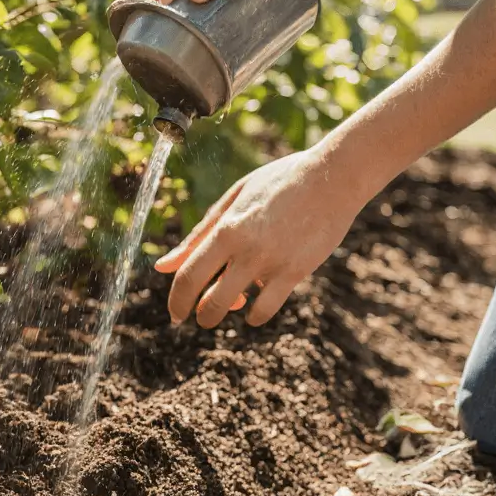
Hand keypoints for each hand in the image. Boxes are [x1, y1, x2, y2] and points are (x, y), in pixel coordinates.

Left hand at [153, 148, 365, 327]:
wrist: (331, 178)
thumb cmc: (278, 183)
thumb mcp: (233, 200)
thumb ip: (199, 235)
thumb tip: (163, 266)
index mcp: (226, 227)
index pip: (188, 274)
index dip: (177, 300)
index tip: (176, 313)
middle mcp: (246, 248)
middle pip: (208, 298)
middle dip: (199, 315)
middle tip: (199, 318)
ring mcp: (272, 262)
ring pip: (236, 306)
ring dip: (224, 314)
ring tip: (229, 305)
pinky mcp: (296, 272)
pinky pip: (267, 308)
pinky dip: (256, 315)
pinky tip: (253, 308)